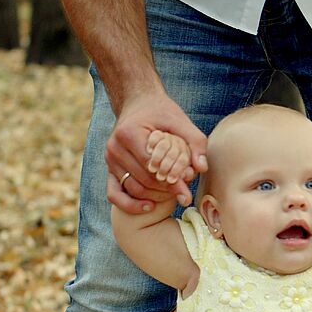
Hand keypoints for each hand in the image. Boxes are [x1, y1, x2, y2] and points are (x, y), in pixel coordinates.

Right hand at [105, 90, 207, 213]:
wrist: (138, 104)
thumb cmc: (161, 113)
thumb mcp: (181, 122)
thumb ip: (195, 142)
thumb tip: (201, 168)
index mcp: (129, 134)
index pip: (153, 166)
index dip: (171, 179)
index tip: (187, 188)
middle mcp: (115, 148)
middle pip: (144, 180)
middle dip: (166, 189)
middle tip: (184, 192)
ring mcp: (109, 160)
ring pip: (134, 189)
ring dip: (155, 196)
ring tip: (173, 194)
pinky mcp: (109, 169)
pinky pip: (115, 194)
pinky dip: (131, 205)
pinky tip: (150, 206)